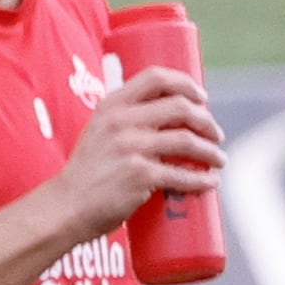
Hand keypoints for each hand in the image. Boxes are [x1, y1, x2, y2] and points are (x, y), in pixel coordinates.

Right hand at [56, 68, 223, 246]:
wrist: (65, 207)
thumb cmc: (87, 173)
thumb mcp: (99, 133)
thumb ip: (126, 122)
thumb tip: (170, 119)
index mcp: (111, 105)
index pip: (156, 77)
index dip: (186, 83)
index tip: (202, 98)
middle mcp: (121, 121)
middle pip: (180, 107)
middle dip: (207, 120)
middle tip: (216, 134)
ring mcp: (131, 147)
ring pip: (187, 140)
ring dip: (211, 151)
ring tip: (219, 160)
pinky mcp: (140, 175)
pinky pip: (182, 174)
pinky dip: (203, 179)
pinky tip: (211, 182)